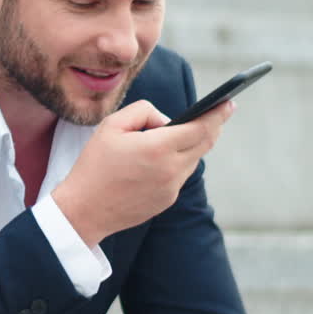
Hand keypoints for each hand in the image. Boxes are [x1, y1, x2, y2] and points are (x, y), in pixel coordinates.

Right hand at [52, 99, 233, 245]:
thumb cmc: (94, 165)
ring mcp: (171, 188)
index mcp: (158, 148)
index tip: (229, 102)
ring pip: (193, 159)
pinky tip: (163, 158)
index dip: (218, 114)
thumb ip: (144, 112)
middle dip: (213, 126)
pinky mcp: (167, 200)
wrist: (83, 211)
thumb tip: (168, 120)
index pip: (201, 127)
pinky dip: (177, 162)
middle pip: (205, 143)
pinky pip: (180, 175)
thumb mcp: (111, 125)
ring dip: (192, 144)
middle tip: (219, 112)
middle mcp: (171, 170)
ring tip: (183, 132)